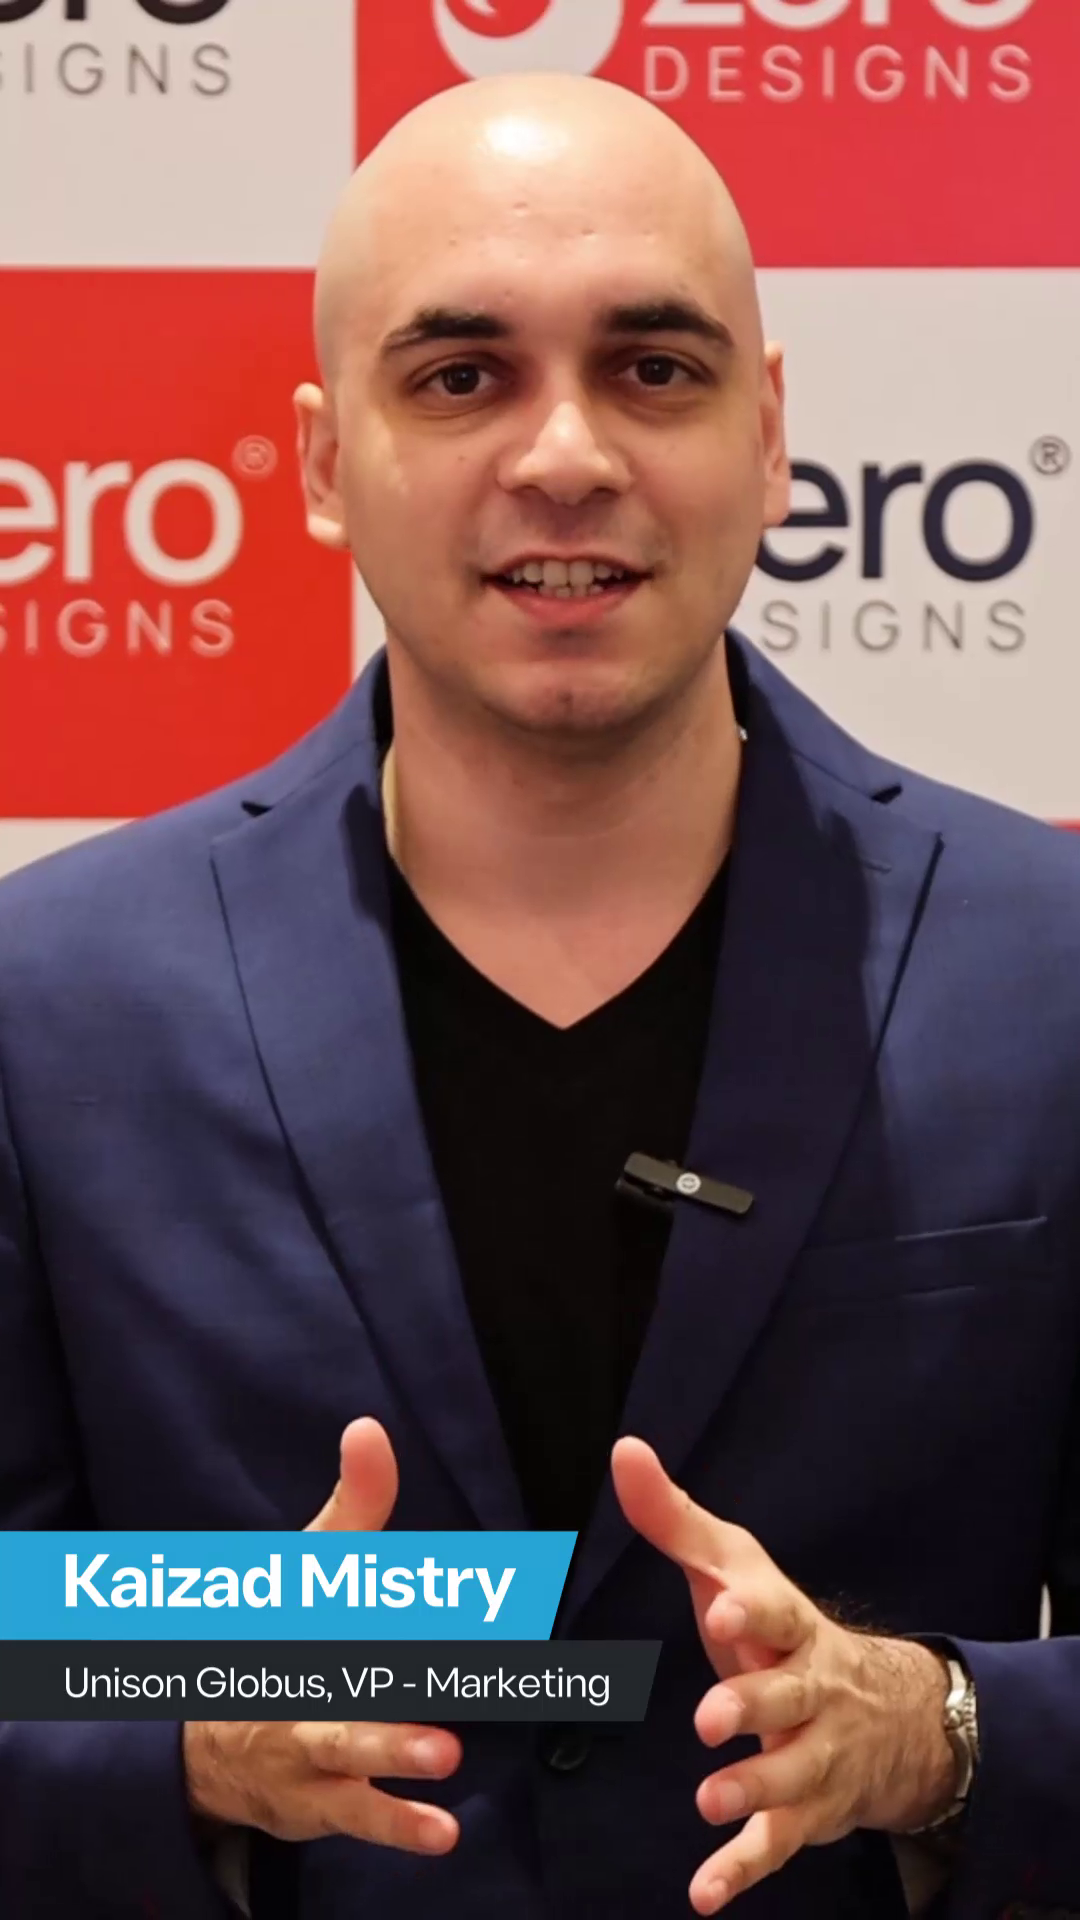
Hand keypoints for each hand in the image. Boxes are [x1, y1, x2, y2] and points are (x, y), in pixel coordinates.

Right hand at [183, 1418, 460, 1854]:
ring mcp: (308, 1748)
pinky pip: (357, 1815)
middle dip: (391, 1688)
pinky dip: (398, 1826)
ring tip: (446, 1759)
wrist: (203, 1733)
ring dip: (393, 1760)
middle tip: (441, 1699)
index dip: (403, 1594)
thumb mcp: (311, 1565)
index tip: (473, 1588)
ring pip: (349, 1755)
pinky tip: (444, 1834)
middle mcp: (306, 1683)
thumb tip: (369, 1427)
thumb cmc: (280, 1634)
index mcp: (309, 1619)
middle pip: (348, 1684)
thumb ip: (356, 1503)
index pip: (353, 1598)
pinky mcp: (317, 1800)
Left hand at [611, 1438, 955, 1913]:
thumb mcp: (730, 1566)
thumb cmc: (775, 1627)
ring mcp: (815, 1753)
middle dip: (752, 1704)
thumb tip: (624, 1450)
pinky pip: (778, 1841)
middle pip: (788, 1694)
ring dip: (752, 1787)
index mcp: (787, 1624)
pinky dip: (743, 1868)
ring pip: (790, 1773)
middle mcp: (810, 1689)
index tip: (722, 1605)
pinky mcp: (808, 1811)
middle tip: (710, 1716)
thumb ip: (671, 1517)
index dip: (751, 1611)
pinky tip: (704, 1892)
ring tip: (707, 1800)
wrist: (886, 1711)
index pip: (776, 1611)